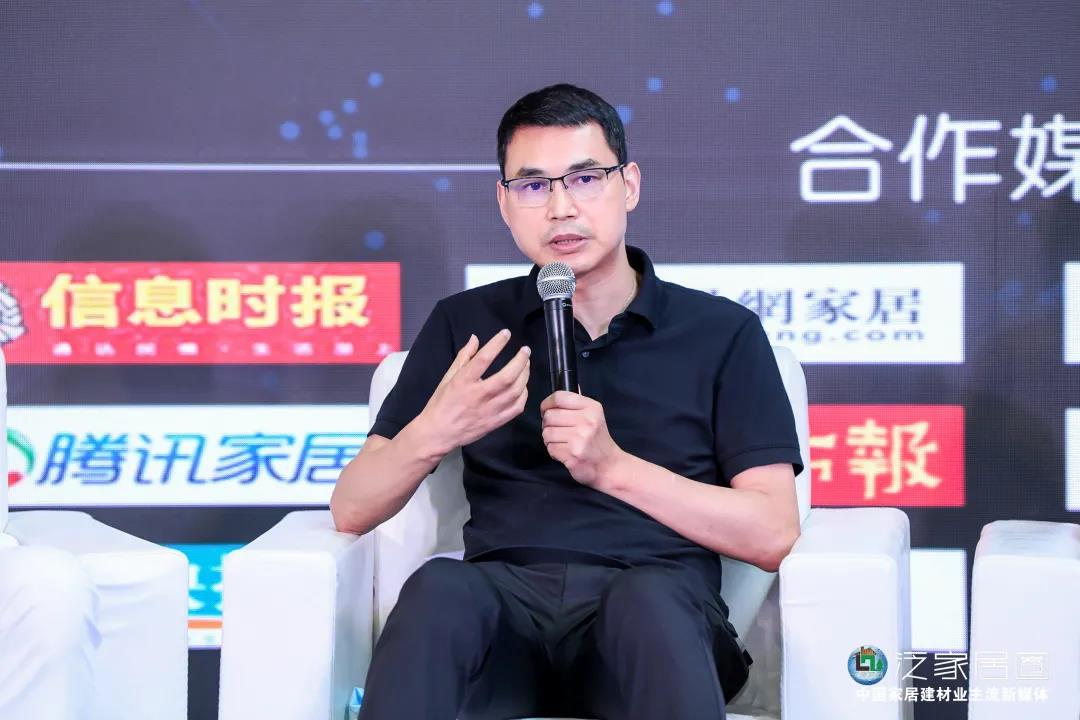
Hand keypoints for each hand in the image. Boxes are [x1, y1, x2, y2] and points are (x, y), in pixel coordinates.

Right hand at [417, 329, 530, 452]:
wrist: (439, 432)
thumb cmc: (442, 403)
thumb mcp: (448, 377)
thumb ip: (463, 357)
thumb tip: (475, 338)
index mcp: (464, 381)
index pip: (484, 358)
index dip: (497, 343)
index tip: (506, 333)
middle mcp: (479, 395)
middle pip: (507, 376)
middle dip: (520, 360)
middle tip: (525, 350)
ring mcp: (490, 410)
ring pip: (515, 391)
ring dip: (525, 375)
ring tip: (526, 365)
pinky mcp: (496, 422)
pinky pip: (516, 407)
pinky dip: (523, 395)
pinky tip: (522, 386)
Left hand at [540, 390, 625, 488]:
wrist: (609, 465)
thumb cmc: (598, 439)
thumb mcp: (594, 415)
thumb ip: (579, 401)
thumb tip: (567, 383)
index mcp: (591, 408)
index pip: (559, 397)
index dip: (547, 403)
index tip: (546, 409)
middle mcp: (587, 421)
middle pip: (550, 416)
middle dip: (548, 424)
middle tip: (556, 430)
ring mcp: (580, 439)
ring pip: (547, 433)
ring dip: (550, 439)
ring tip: (561, 442)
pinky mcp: (573, 455)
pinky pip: (550, 448)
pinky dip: (554, 451)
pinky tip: (564, 452)